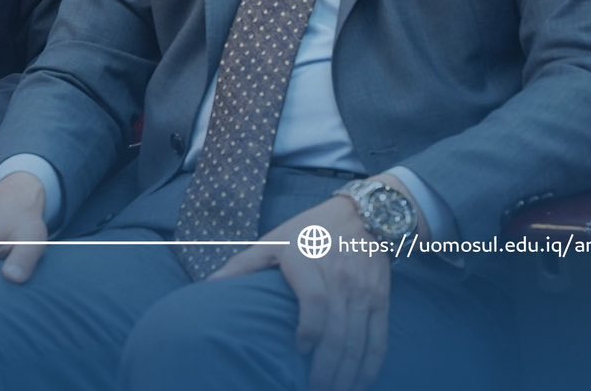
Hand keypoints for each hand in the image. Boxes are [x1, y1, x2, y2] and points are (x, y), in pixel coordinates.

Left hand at [209, 195, 393, 390]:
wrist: (363, 216)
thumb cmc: (309, 231)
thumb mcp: (273, 241)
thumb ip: (243, 265)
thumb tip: (209, 286)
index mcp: (309, 263)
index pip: (315, 301)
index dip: (309, 329)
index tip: (298, 348)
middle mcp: (341, 280)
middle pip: (338, 332)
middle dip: (326, 370)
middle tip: (311, 390)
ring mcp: (364, 293)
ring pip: (359, 342)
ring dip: (346, 374)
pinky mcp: (381, 302)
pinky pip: (378, 340)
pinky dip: (370, 366)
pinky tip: (358, 383)